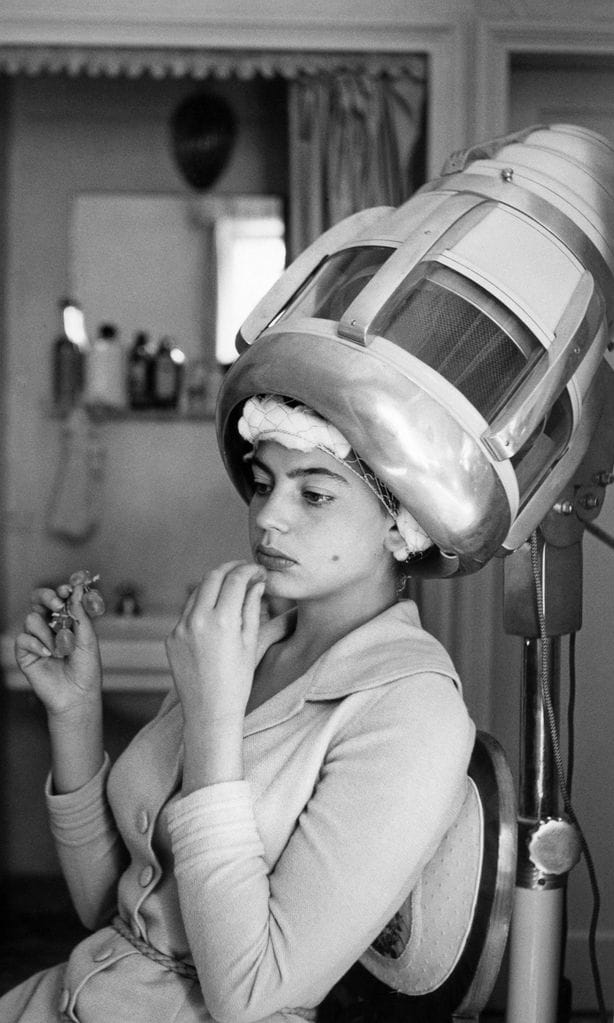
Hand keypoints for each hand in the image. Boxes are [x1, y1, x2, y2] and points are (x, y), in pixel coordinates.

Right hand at [15, 583, 102, 718]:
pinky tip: (48, 655)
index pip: (59, 597)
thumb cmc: (86, 669)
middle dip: (47, 596)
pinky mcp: (25, 653)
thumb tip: (78, 590)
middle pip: (38, 600)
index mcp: (66, 620)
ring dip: (48, 633)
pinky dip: (37, 645)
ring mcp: (36, 639)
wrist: (77, 695)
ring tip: (60, 650)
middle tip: (58, 604)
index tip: (68, 588)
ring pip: (31, 618)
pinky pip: (23, 638)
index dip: (62, 590)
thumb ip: (81, 615)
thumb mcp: (88, 639)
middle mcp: (49, 626)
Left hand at [166, 561, 265, 726]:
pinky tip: (214, 614)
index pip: (235, 579)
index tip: (258, 572)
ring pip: (196, 591)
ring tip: (230, 589)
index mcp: (222, 620)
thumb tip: (256, 584)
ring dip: (214, 584)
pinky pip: (187, 612)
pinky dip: (202, 606)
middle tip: (243, 572)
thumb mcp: (250, 643)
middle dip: (229, 569)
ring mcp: (180, 628)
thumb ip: (251, 608)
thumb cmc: (237, 683)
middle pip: (212, 576)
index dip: (249, 570)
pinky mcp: (171, 638)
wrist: (210, 712)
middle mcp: (197, 619)